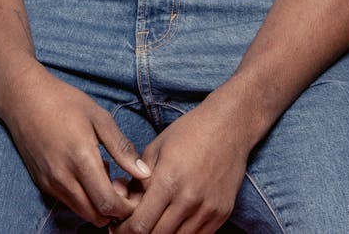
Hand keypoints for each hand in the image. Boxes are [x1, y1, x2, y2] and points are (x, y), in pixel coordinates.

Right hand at [1, 63, 151, 226]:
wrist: (24, 98)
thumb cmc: (64, 101)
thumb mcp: (99, 117)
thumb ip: (122, 148)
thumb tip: (144, 173)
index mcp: (81, 159)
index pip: (107, 203)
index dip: (126, 207)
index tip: (136, 196)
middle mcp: (63, 177)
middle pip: (95, 216)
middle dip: (114, 211)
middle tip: (124, 188)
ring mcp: (50, 183)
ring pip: (81, 212)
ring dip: (99, 206)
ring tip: (108, 179)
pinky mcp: (42, 184)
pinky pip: (68, 202)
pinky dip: (84, 199)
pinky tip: (90, 175)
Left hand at [111, 96, 250, 233]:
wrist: (229, 125)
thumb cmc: (189, 132)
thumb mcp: (156, 148)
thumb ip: (137, 180)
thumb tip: (121, 202)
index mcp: (168, 180)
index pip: (140, 225)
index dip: (125, 231)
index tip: (119, 227)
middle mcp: (189, 199)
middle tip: (135, 227)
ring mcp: (208, 209)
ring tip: (154, 223)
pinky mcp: (222, 214)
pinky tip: (175, 222)